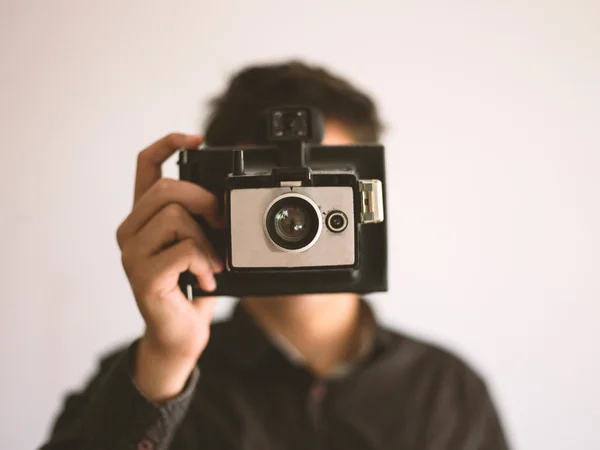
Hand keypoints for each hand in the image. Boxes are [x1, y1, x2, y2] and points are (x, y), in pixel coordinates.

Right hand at [116, 133, 223, 401]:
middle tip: (219, 225)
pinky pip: (183, 250)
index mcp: (144, 218)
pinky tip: (207, 280)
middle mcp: (130, 231)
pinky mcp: (143, 276)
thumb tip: (220, 197)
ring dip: (206, 240)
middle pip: (167, 189)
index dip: (168, 144)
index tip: (196, 138)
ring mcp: (132, 254)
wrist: (179, 334)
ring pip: (175, 216)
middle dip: (205, 201)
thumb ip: (198, 219)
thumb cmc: (190, 287)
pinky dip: (205, 263)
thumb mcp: (197, 245)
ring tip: (212, 262)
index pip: (145, 166)